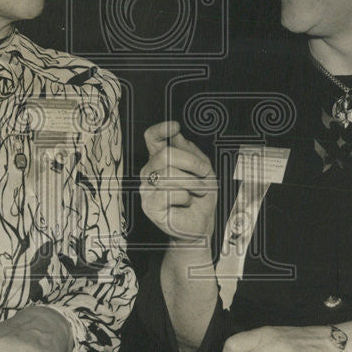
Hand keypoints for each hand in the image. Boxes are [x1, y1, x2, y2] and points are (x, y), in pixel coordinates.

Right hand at [140, 121, 216, 240]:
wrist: (200, 225)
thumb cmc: (200, 198)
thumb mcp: (203, 170)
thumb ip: (191, 152)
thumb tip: (177, 136)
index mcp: (159, 160)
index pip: (151, 138)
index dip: (160, 129)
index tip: (175, 126)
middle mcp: (149, 172)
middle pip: (165, 154)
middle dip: (192, 162)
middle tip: (205, 173)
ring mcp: (147, 189)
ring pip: (169, 174)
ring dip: (193, 182)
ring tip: (199, 190)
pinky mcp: (150, 206)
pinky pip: (170, 193)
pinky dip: (186, 197)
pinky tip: (187, 202)